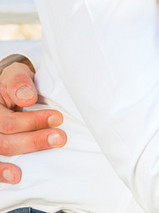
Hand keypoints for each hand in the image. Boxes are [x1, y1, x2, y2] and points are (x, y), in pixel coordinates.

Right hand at [0, 62, 66, 182]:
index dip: (33, 122)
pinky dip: (2, 172)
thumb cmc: (16, 83)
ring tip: (44, 154)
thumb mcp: (17, 74)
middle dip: (33, 141)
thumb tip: (27, 98)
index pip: (8, 122)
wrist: (12, 88)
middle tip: (60, 138)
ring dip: (24, 154)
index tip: (58, 117)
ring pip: (2, 151)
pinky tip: (16, 177)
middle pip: (4, 141)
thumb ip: (19, 82)